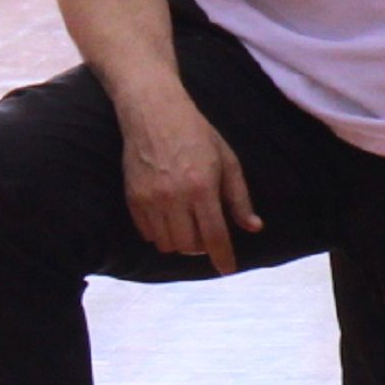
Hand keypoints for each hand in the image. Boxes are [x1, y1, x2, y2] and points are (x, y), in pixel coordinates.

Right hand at [118, 89, 259, 270]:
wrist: (153, 114)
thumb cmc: (197, 134)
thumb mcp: (228, 161)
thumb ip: (239, 198)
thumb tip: (253, 228)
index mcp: (202, 187)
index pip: (215, 235)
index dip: (223, 257)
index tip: (228, 270)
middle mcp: (174, 198)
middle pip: (189, 246)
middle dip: (202, 248)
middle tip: (209, 235)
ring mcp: (150, 200)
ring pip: (167, 244)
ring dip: (181, 243)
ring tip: (190, 225)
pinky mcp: (132, 199)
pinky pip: (147, 234)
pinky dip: (161, 234)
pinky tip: (170, 219)